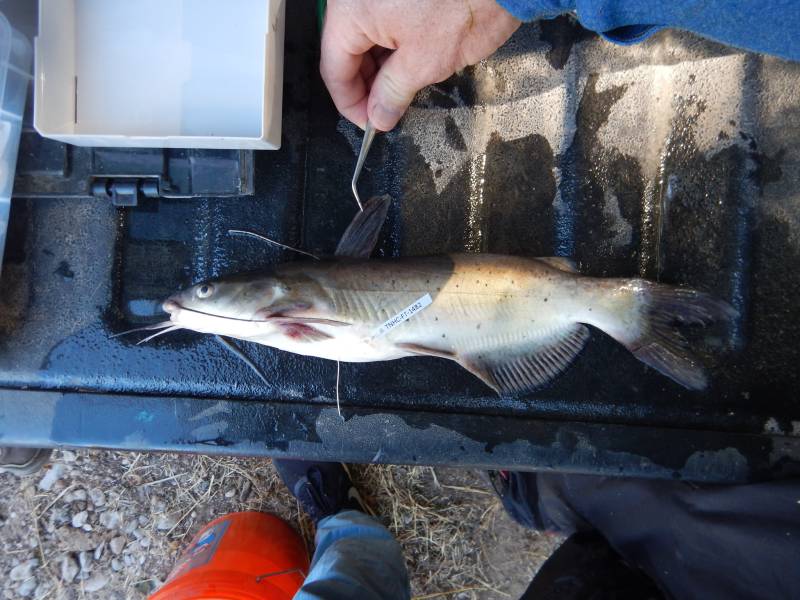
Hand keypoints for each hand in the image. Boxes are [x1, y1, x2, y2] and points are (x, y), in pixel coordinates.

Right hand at [321, 0, 520, 130]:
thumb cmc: (464, 4)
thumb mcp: (423, 63)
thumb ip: (392, 93)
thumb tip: (378, 116)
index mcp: (351, 12)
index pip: (334, 69)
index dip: (350, 103)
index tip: (369, 123)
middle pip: (345, 51)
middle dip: (365, 86)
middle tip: (385, 112)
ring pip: (364, 38)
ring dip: (378, 68)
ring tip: (400, 91)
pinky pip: (381, 21)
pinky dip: (390, 46)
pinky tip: (407, 65)